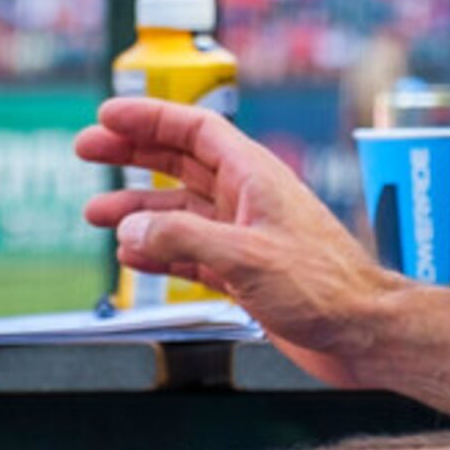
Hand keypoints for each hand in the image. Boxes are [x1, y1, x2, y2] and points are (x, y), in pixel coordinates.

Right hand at [74, 96, 401, 388]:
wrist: (362, 335)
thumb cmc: (325, 288)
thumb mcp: (245, 257)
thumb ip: (182, 240)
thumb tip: (130, 231)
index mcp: (255, 176)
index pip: (195, 130)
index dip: (150, 118)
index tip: (108, 114)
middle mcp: (248, 199)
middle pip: (180, 163)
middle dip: (132, 154)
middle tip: (87, 151)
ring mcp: (245, 236)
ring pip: (179, 212)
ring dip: (137, 211)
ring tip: (97, 214)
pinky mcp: (244, 273)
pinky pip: (189, 253)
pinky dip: (158, 253)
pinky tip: (132, 257)